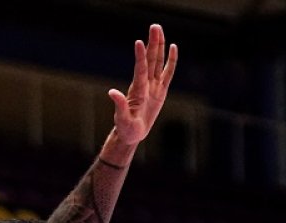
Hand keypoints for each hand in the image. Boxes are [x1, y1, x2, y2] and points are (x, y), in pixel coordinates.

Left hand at [108, 24, 177, 145]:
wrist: (131, 133)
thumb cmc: (125, 128)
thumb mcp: (122, 119)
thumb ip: (119, 106)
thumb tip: (112, 92)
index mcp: (138, 90)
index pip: (140, 70)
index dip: (140, 56)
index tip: (139, 42)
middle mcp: (145, 84)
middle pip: (150, 60)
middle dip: (153, 43)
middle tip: (155, 26)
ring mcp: (152, 86)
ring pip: (158, 62)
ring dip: (159, 46)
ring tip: (159, 30)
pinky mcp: (159, 90)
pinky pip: (167, 73)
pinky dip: (171, 60)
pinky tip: (173, 48)